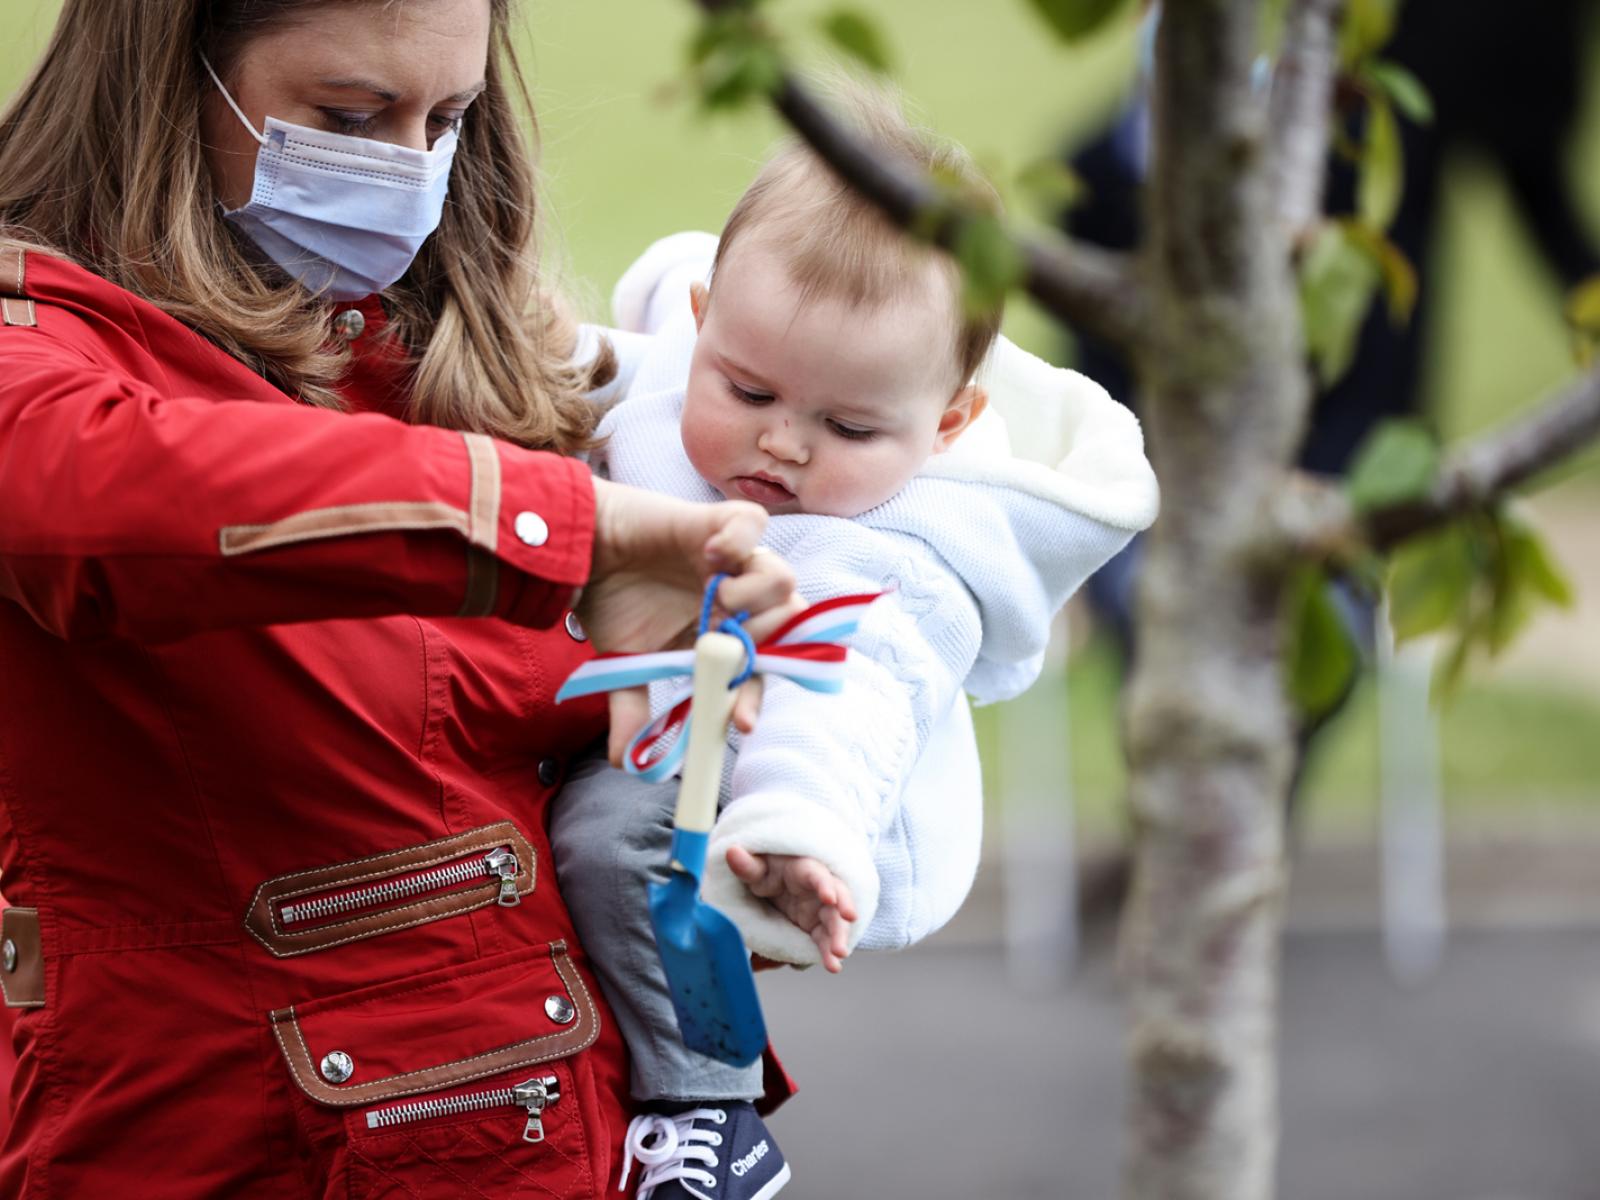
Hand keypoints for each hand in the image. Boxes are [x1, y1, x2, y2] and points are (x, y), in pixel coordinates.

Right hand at [581, 478, 801, 762]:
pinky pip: (753, 523)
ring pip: (783, 578)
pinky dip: (741, 541)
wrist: (583, 551)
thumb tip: (625, 761)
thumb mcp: (626, 664)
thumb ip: (634, 709)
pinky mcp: (716, 522)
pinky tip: (711, 556)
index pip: (761, 668)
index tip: (741, 723)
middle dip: (762, 645)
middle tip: (723, 649)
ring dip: (755, 599)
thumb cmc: (613, 601)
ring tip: (717, 603)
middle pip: (788, 622)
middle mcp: (737, 598)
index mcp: (724, 633)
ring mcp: (732, 561)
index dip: (756, 696)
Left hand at [725, 847, 856, 972]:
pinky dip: (827, 952)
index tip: (829, 898)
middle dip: (839, 923)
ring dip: (836, 941)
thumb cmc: (769, 867)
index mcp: (804, 869)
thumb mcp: (757, 866)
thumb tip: (732, 853)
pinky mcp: (816, 925)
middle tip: (840, 944)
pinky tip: (832, 965)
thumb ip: (746, 865)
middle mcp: (818, 889)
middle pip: (835, 903)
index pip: (818, 874)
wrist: (773, 877)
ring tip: (835, 963)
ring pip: (834, 924)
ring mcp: (819, 909)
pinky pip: (824, 939)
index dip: (824, 885)